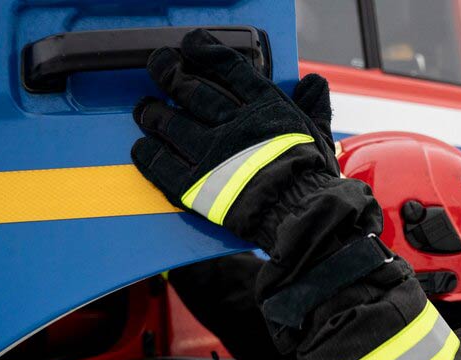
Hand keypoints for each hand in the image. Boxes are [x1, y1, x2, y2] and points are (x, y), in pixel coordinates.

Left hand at [131, 29, 336, 249]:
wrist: (300, 213)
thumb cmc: (311, 177)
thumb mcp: (318, 134)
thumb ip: (313, 106)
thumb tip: (315, 83)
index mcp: (263, 107)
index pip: (228, 67)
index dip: (205, 51)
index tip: (191, 45)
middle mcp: (231, 123)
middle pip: (189, 89)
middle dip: (168, 73)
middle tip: (159, 66)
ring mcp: (210, 153)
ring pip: (168, 123)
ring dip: (151, 113)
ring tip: (145, 110)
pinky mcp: (195, 186)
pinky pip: (160, 164)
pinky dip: (147, 154)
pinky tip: (142, 147)